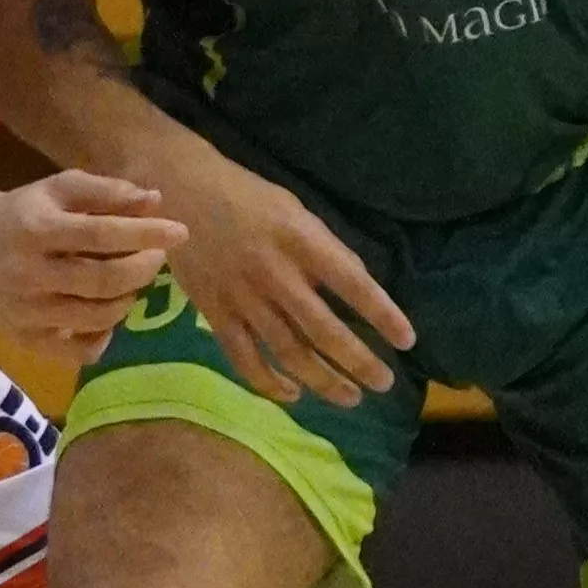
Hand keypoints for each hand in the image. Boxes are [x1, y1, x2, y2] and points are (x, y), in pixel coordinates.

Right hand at [0, 171, 185, 361]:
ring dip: (127, 300)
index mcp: (38, 230)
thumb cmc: (21, 212)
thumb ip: (106, 192)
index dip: (146, 234)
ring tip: (131, 282)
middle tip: (156, 258)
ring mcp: (25, 311)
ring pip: (95, 318)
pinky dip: (102, 337)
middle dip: (142, 269)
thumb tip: (155, 201)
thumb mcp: (58, 189)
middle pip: (104, 281)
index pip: (103, 235)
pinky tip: (107, 316)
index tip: (179, 232)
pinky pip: (76, 352)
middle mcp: (29, 274)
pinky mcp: (22, 337)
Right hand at [166, 149, 417, 408]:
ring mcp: (242, 296)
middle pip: (323, 330)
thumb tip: (360, 290)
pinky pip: (245, 358)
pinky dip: (270, 383)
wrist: (180, 190)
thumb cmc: (247, 197)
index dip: (383, 315)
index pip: (353, 284)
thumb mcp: (296, 210)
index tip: (408, 341)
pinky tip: (294, 394)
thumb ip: (325, 250)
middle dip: (358, 362)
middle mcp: (275, 272)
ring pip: (289, 352)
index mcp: (301, 239)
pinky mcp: (214, 312)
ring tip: (350, 397)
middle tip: (384, 383)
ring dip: (324, 380)